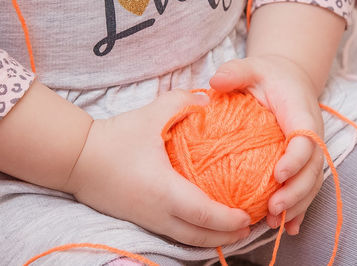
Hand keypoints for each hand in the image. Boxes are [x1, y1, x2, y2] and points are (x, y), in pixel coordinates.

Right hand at [65, 89, 250, 246]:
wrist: (77, 159)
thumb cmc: (114, 139)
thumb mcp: (150, 115)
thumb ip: (182, 102)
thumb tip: (207, 101)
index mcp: (164, 190)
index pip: (204, 214)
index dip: (229, 220)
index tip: (248, 217)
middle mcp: (158, 212)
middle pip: (199, 236)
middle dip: (225, 237)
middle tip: (246, 231)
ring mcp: (147, 219)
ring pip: (185, 239)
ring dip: (210, 240)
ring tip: (229, 235)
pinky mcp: (139, 219)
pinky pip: (172, 234)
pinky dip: (193, 235)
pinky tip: (199, 226)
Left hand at [210, 55, 324, 234]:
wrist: (288, 81)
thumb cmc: (267, 75)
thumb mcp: (251, 66)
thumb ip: (235, 71)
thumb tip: (215, 81)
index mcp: (300, 112)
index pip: (306, 138)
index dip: (296, 158)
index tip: (278, 174)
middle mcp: (310, 134)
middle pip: (313, 168)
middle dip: (297, 192)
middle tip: (273, 208)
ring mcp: (309, 150)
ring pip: (311, 183)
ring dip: (297, 205)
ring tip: (275, 222)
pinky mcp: (302, 161)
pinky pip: (305, 186)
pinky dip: (299, 207)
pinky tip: (287, 226)